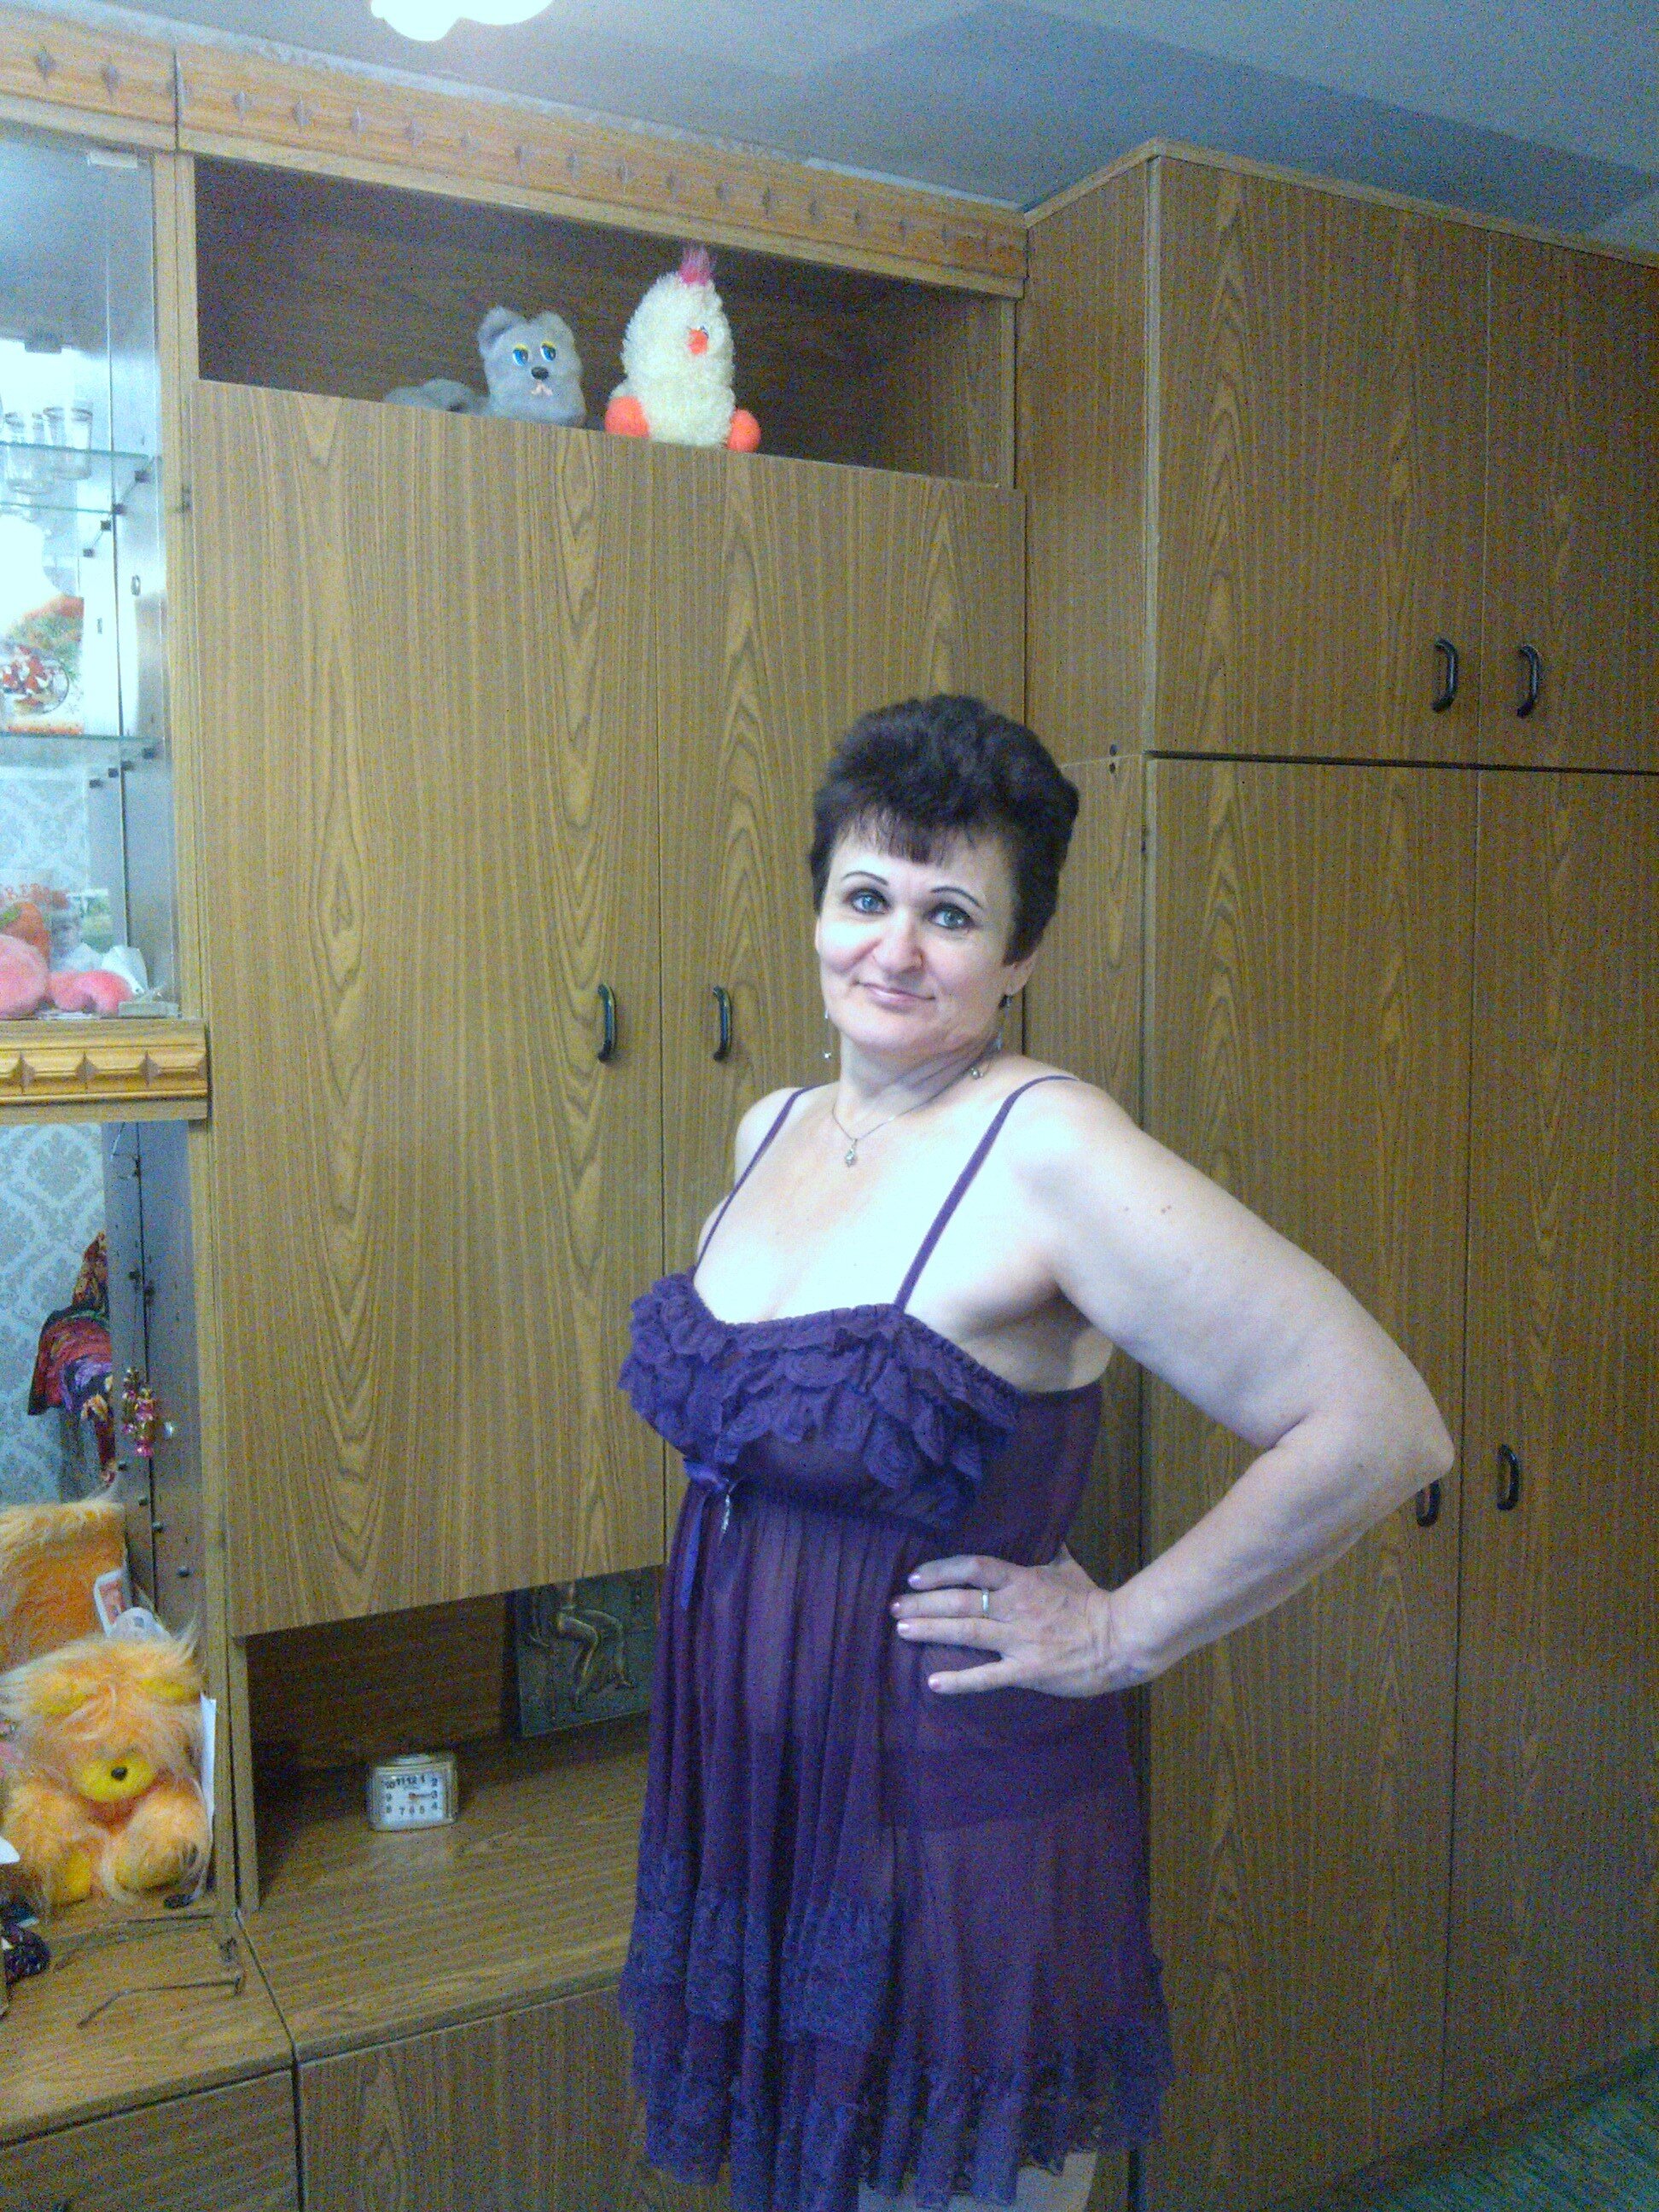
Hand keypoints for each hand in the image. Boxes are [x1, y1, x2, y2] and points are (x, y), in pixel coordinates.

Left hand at [889, 1542, 1137, 1696]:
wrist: (1121, 1638)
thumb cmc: (1093, 1602)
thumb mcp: (1069, 1568)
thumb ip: (1049, 1551)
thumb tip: (1045, 1530)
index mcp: (1023, 1580)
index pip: (974, 1567)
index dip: (941, 1570)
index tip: (915, 1576)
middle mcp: (1015, 1607)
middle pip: (961, 1600)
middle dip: (923, 1603)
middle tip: (894, 1606)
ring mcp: (1019, 1639)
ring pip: (967, 1631)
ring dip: (931, 1630)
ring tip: (902, 1630)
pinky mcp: (1027, 1670)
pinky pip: (987, 1677)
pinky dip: (959, 1681)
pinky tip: (933, 1682)